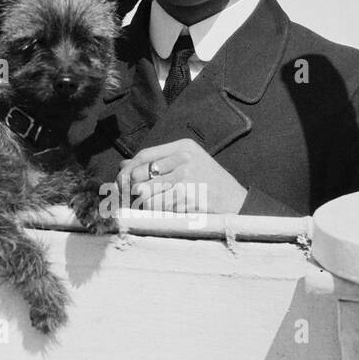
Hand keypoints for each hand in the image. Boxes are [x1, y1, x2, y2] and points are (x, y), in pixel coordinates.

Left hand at [118, 139, 247, 214]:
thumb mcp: (189, 163)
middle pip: (140, 173)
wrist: (236, 201)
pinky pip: (157, 207)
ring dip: (142, 203)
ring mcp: (185, 180)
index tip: (122, 180)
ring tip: (148, 206)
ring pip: (145, 193)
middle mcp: (184, 160)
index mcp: (184, 147)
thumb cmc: (210, 182)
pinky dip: (154, 212)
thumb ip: (159, 162)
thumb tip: (123, 166)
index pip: (145, 155)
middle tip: (131, 197)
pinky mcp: (186, 199)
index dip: (129, 169)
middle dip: (131, 188)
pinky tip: (162, 212)